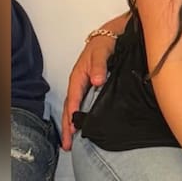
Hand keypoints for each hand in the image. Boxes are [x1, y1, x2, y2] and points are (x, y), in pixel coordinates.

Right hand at [59, 23, 120, 149]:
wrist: (114, 35)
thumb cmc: (106, 42)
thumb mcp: (102, 51)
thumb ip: (98, 66)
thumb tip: (96, 81)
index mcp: (79, 76)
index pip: (73, 98)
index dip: (72, 114)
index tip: (72, 129)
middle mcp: (80, 83)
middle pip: (70, 108)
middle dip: (67, 127)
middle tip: (67, 145)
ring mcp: (85, 87)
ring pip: (75, 109)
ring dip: (71, 125)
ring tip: (70, 143)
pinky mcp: (93, 88)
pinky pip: (83, 106)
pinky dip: (80, 118)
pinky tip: (83, 129)